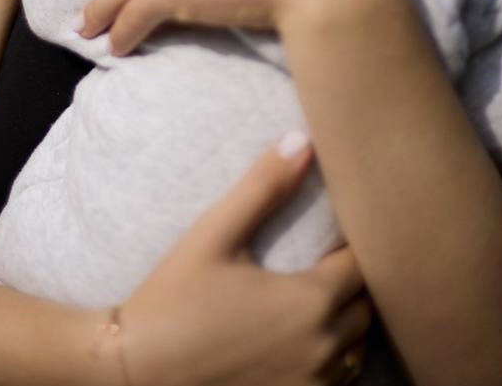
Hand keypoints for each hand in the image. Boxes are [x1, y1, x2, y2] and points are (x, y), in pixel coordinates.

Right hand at [110, 135, 370, 385]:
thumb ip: (263, 187)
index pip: (364, 265)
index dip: (355, 244)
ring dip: (345, 321)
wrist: (136, 373)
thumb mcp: (214, 234)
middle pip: (365, 307)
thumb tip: (302, 139)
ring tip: (316, 294)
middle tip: (325, 256)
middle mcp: (323, 349)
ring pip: (356, 347)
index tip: (336, 229)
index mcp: (310, 301)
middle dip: (352, 280)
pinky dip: (331, 357)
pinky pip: (338, 379)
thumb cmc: (173, 300)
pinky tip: (300, 337)